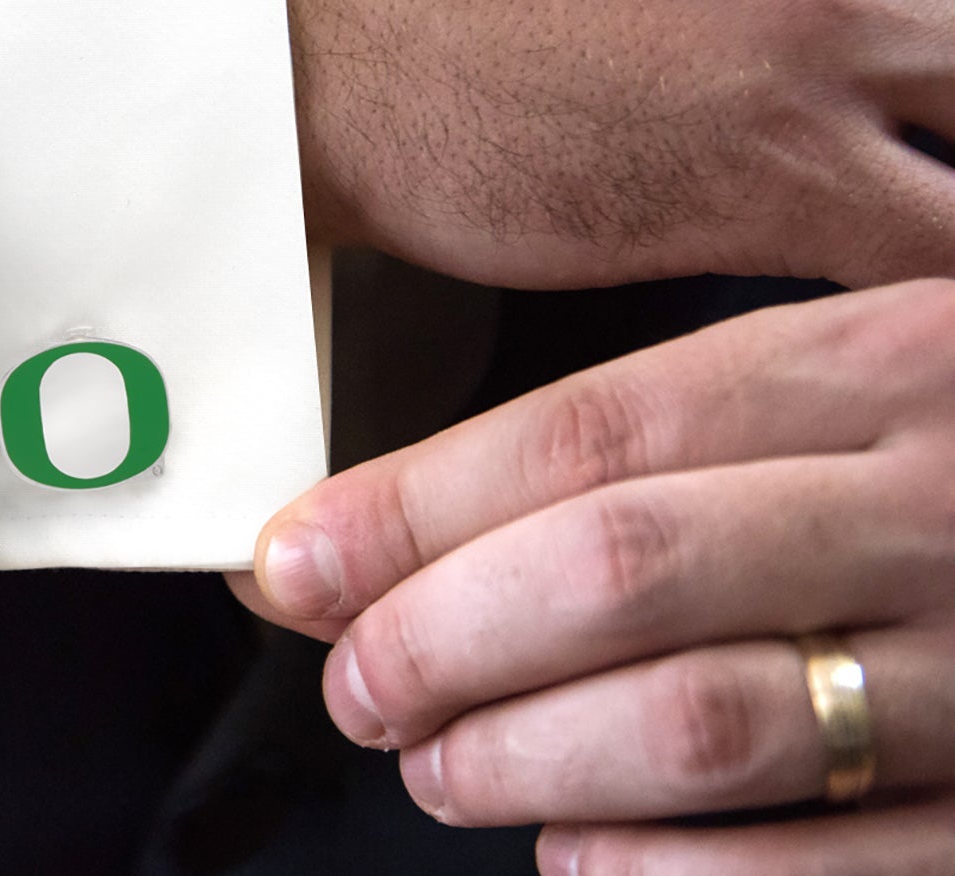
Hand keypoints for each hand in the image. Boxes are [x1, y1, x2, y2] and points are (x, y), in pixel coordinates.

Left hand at [230, 280, 954, 872]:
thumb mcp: (839, 383)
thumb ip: (660, 440)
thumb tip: (403, 519)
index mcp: (869, 363)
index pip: (590, 429)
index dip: (418, 502)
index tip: (298, 558)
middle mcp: (931, 498)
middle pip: (625, 566)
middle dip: (447, 632)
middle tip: (354, 678)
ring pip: (706, 718)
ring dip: (527, 755)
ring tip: (436, 765)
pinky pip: (833, 860)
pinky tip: (577, 861)